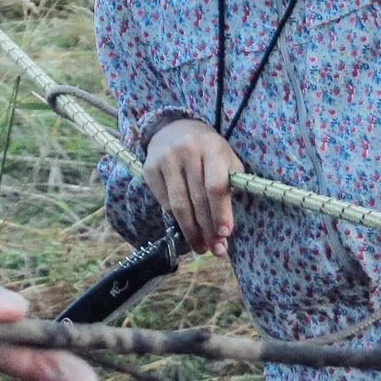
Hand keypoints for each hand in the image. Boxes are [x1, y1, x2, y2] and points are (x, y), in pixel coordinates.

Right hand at [145, 117, 242, 256]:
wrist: (176, 131)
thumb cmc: (209, 153)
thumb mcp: (226, 161)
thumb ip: (230, 189)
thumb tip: (225, 232)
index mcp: (212, 147)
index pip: (216, 185)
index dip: (220, 212)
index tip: (225, 234)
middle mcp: (188, 150)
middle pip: (197, 199)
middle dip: (207, 229)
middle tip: (215, 250)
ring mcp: (166, 158)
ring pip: (178, 204)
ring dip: (190, 231)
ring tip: (200, 247)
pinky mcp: (150, 167)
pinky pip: (164, 202)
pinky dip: (176, 218)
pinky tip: (185, 225)